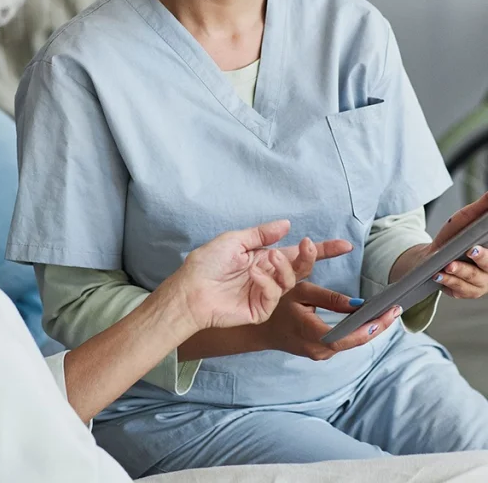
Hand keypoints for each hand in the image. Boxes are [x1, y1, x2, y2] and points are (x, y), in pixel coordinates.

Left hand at [169, 220, 351, 330]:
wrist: (190, 290)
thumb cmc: (206, 264)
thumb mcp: (234, 240)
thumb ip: (261, 234)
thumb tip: (286, 225)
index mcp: (263, 258)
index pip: (296, 253)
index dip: (321, 250)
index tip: (344, 245)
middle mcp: (268, 275)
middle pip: (300, 267)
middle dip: (310, 255)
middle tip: (308, 245)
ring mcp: (266, 294)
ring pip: (289, 280)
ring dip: (282, 266)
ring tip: (268, 257)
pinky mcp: (261, 310)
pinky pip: (273, 294)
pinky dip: (266, 282)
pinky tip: (254, 274)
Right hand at [250, 281, 401, 359]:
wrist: (258, 327)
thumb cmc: (275, 304)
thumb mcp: (300, 291)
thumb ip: (329, 298)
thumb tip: (358, 303)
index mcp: (310, 333)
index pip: (347, 337)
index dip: (370, 328)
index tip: (388, 314)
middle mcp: (317, 349)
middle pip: (354, 341)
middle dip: (377, 326)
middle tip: (395, 309)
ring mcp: (319, 354)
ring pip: (351, 343)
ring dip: (369, 329)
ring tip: (387, 312)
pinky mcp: (320, 352)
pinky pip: (344, 342)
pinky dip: (357, 331)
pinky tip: (369, 320)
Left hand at [426, 192, 487, 298]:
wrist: (433, 255)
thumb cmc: (454, 236)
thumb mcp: (466, 219)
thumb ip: (482, 208)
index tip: (478, 246)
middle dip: (480, 259)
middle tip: (470, 251)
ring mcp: (478, 285)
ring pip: (471, 282)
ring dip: (458, 274)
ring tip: (446, 266)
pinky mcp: (463, 293)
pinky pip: (457, 291)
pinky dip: (447, 283)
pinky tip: (438, 277)